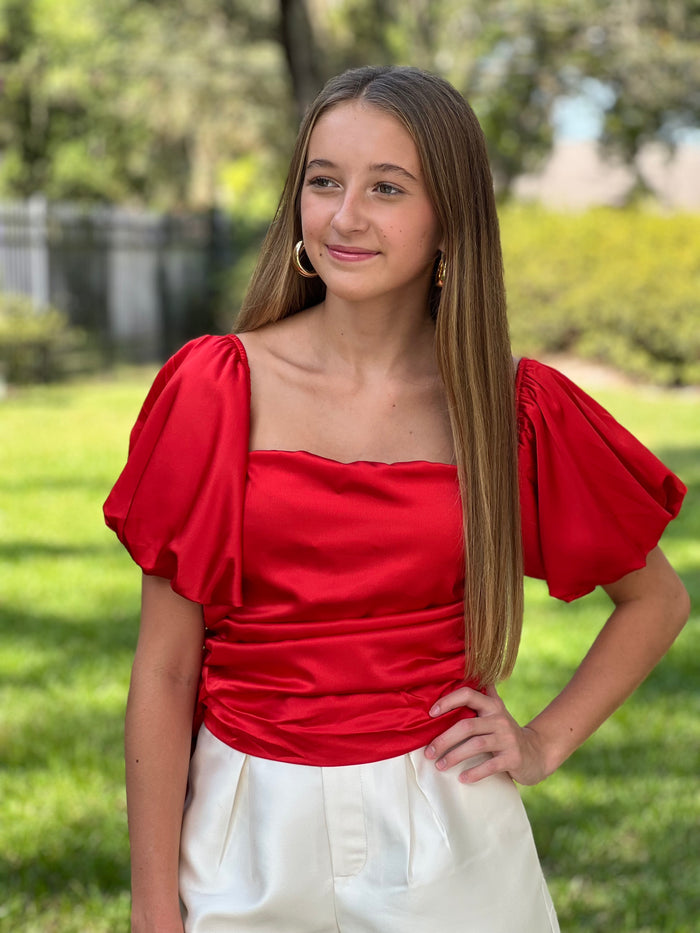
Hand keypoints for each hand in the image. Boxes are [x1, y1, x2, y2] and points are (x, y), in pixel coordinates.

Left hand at [424, 684, 548, 785]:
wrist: (536, 753)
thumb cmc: (505, 732)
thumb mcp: (496, 712)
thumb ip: (482, 696)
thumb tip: (464, 672)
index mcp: (492, 705)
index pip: (468, 694)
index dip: (448, 701)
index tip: (431, 713)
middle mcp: (500, 718)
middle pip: (467, 725)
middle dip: (444, 739)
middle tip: (428, 752)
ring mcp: (508, 738)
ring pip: (476, 745)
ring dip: (454, 756)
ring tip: (439, 765)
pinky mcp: (513, 758)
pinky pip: (490, 765)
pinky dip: (474, 772)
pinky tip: (462, 778)